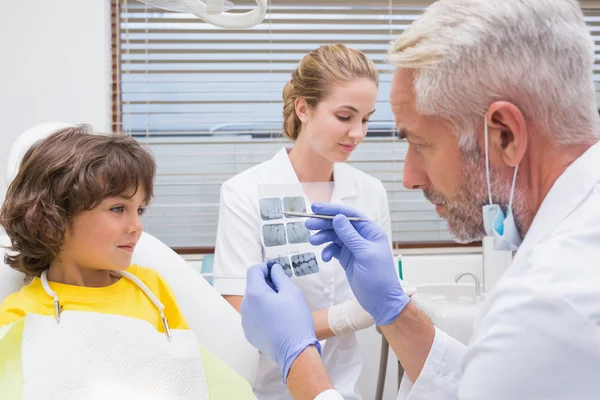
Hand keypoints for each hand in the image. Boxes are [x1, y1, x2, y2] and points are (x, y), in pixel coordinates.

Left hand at [241, 263, 320, 382]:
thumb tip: (274, 268)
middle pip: (252, 286)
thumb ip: (280, 276)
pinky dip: (261, 313)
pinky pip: (253, 315)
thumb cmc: (295, 320)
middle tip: (283, 291)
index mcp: (254, 293)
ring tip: (280, 307)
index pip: (254, 270)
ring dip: (263, 299)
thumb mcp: (292, 292)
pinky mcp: (248, 332)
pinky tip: (275, 320)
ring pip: (252, 301)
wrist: (294, 351)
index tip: (276, 272)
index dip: (265, 268)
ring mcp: (245, 321)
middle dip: (265, 284)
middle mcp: (245, 306)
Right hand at [306, 203, 408, 325]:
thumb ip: (350, 236)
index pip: (349, 215)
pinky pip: (333, 249)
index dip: (332, 210)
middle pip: (339, 224)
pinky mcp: (347, 258)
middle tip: (308, 224)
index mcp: (370, 231)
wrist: (381, 301)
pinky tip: (325, 258)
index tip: (315, 208)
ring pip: (334, 236)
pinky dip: (327, 251)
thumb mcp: (364, 254)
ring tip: (313, 241)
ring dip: (323, 237)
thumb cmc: (378, 277)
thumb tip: (337, 218)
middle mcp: (361, 237)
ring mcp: (353, 247)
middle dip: (323, 223)